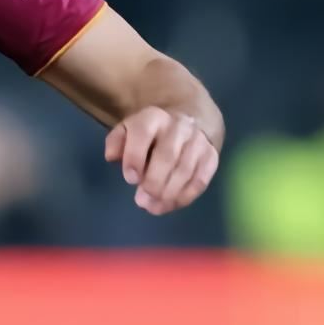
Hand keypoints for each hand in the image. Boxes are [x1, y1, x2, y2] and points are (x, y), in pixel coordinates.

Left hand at [104, 106, 218, 215]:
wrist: (189, 120)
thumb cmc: (149, 133)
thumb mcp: (128, 130)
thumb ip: (116, 142)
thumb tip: (111, 157)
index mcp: (153, 117)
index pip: (143, 134)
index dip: (135, 158)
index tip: (130, 179)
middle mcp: (179, 127)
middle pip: (168, 156)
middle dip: (154, 181)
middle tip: (143, 201)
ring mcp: (198, 141)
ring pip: (186, 170)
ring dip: (169, 193)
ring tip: (154, 207)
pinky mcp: (211, 156)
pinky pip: (201, 179)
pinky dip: (186, 195)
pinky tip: (172, 204)